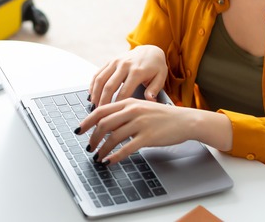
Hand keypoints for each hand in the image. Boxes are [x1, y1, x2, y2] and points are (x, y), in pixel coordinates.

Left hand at [77, 98, 195, 164]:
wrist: (185, 120)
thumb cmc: (162, 116)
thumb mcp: (141, 108)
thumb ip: (124, 113)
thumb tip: (105, 124)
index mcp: (128, 102)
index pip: (101, 110)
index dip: (87, 121)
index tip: (79, 130)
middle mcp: (132, 111)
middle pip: (104, 124)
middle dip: (93, 138)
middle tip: (89, 147)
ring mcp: (140, 123)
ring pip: (113, 137)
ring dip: (102, 149)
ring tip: (97, 157)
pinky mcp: (148, 137)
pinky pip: (126, 148)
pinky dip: (115, 156)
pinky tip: (109, 161)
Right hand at [88, 45, 166, 107]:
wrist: (150, 49)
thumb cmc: (156, 66)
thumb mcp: (161, 77)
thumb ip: (154, 89)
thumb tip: (150, 100)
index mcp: (137, 71)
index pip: (124, 92)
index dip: (117, 104)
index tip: (114, 115)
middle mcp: (124, 65)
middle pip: (109, 86)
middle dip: (103, 101)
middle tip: (100, 113)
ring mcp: (115, 62)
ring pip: (100, 79)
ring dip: (95, 94)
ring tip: (94, 106)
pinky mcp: (110, 61)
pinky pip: (98, 73)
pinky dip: (93, 84)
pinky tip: (92, 95)